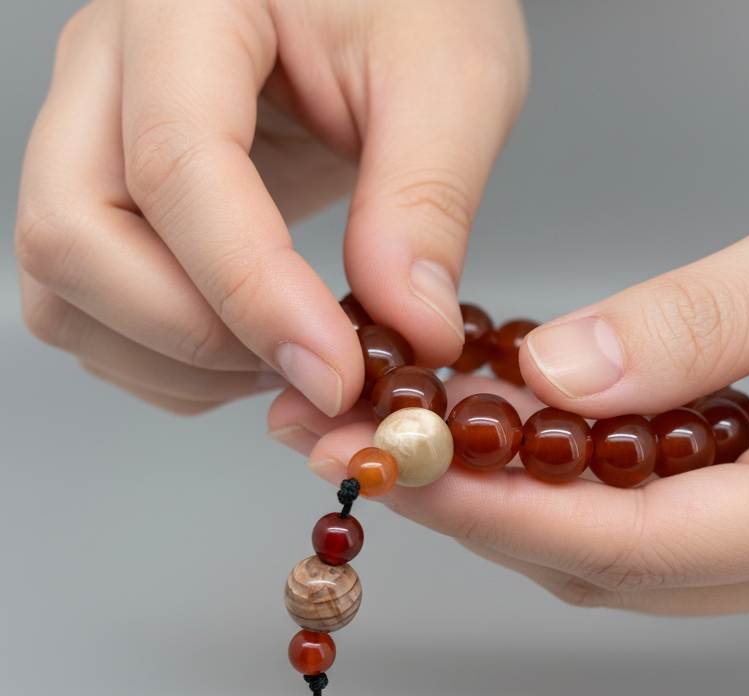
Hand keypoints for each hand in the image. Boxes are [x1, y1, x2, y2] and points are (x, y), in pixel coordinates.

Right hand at [15, 0, 527, 414]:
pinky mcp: (107, 191)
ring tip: (298, 362)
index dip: (253, 293)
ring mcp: (91, 131)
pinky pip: (88, 309)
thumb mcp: (452, 81)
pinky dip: (169, 364)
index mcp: (187, 6)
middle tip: (319, 370)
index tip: (339, 372)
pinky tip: (260, 354)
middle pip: (73, 236)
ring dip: (178, 363)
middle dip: (197, 337)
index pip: (176, 166)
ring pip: (63, 287)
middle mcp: (107, 66)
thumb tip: (410, 330)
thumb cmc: (414, 3)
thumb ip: (427, 203)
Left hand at [269, 130, 748, 619]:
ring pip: (631, 558)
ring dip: (519, 502)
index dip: (497, 511)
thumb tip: (554, 378)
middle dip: (480, 510)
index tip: (393, 466)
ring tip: (420, 433)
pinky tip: (522, 434)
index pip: (631, 541)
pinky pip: (665, 528)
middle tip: (372, 443)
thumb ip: (693, 325)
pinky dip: (581, 487)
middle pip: (616, 567)